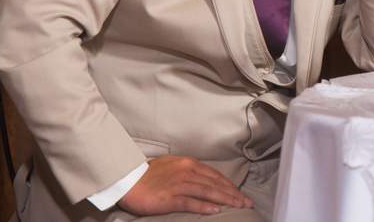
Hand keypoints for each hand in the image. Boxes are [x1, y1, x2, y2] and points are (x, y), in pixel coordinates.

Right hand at [117, 156, 252, 215]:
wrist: (126, 180)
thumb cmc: (147, 175)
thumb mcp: (172, 166)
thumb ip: (187, 170)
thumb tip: (202, 178)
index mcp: (188, 163)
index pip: (214, 175)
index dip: (229, 185)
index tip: (240, 193)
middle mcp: (186, 171)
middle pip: (215, 183)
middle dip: (233, 193)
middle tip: (247, 202)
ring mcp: (178, 184)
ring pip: (207, 191)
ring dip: (225, 199)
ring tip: (238, 205)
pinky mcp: (169, 197)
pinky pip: (190, 202)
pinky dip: (204, 206)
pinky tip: (216, 210)